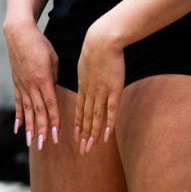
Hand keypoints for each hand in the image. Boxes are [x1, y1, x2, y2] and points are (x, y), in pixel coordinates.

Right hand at [4, 20, 59, 149]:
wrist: (19, 34)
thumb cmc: (40, 44)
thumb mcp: (53, 59)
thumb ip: (53, 77)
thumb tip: (53, 91)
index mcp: (43, 79)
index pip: (50, 104)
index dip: (54, 120)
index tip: (57, 135)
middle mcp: (31, 85)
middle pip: (38, 112)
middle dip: (42, 130)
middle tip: (44, 145)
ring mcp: (22, 85)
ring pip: (27, 111)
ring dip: (30, 128)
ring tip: (31, 143)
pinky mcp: (16, 83)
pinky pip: (18, 103)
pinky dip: (19, 116)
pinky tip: (19, 128)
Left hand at [74, 21, 124, 153]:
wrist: (102, 41)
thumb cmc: (95, 47)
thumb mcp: (86, 62)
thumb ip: (87, 73)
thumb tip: (87, 77)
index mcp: (83, 86)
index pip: (80, 109)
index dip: (79, 124)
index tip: (76, 137)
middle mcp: (90, 92)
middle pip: (87, 117)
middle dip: (84, 134)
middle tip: (82, 150)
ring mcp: (101, 92)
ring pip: (96, 117)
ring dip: (93, 133)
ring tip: (90, 147)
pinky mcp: (113, 89)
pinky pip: (110, 110)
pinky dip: (108, 124)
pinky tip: (107, 136)